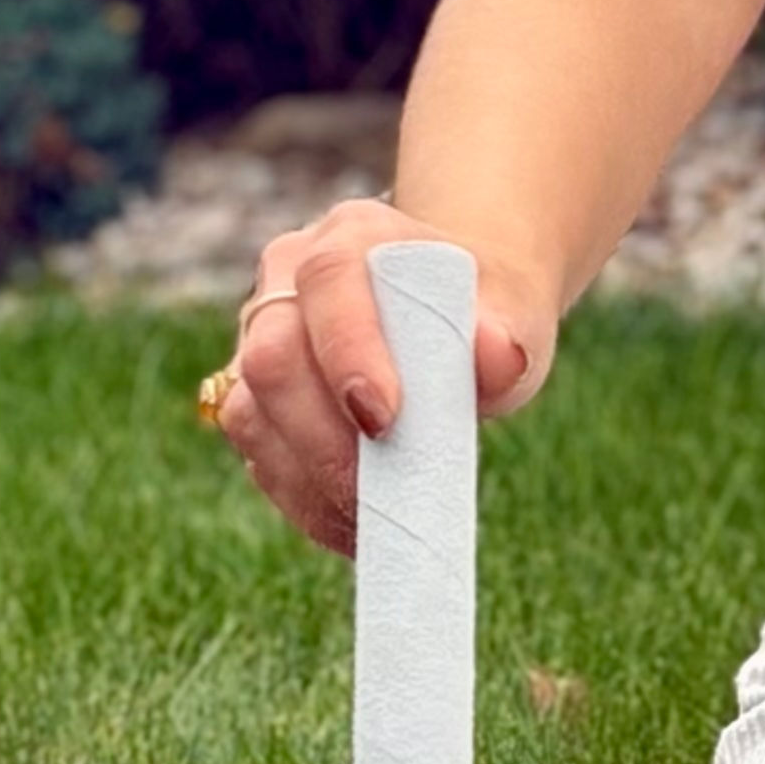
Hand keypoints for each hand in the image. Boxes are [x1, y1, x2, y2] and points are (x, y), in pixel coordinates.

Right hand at [211, 197, 554, 557]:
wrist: (457, 318)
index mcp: (351, 238)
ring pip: (250, 416)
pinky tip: (356, 525)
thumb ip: (508, 335)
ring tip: (374, 520)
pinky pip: (259, 457)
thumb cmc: (483, 313)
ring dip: (310, 480)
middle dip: (323, 439)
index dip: (349, 352)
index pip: (328, 282)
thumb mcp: (514, 314)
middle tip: (383, 492)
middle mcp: (287, 282)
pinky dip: (305, 500)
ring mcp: (259, 341)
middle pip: (271, 358)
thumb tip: (500, 355)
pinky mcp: (255, 401)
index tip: (386, 420)